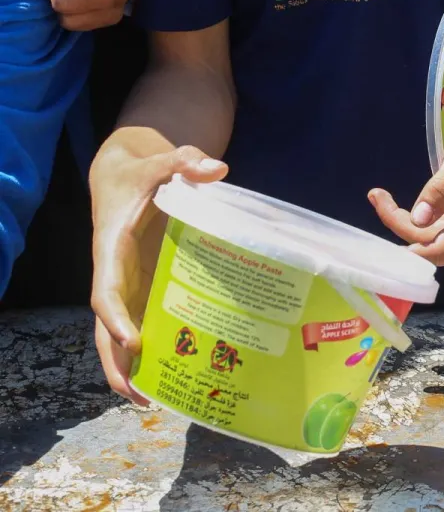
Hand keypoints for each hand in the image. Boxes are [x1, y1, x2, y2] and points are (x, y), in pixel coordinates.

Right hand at [91, 145, 227, 403]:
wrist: (128, 175)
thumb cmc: (144, 173)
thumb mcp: (162, 163)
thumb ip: (185, 161)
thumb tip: (217, 167)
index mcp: (113, 251)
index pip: (106, 293)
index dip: (117, 319)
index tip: (133, 342)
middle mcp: (116, 276)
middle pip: (107, 329)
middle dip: (118, 364)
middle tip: (141, 397)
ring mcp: (130, 287)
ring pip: (120, 336)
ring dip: (131, 369)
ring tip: (155, 402)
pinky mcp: (145, 288)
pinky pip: (142, 324)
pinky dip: (150, 351)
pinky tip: (171, 375)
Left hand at [369, 115, 443, 265]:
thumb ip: (440, 188)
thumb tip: (417, 220)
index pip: (439, 249)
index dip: (407, 242)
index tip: (383, 214)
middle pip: (434, 245)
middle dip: (402, 225)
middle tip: (378, 196)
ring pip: (438, 239)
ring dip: (410, 223)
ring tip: (384, 198)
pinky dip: (425, 221)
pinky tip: (409, 206)